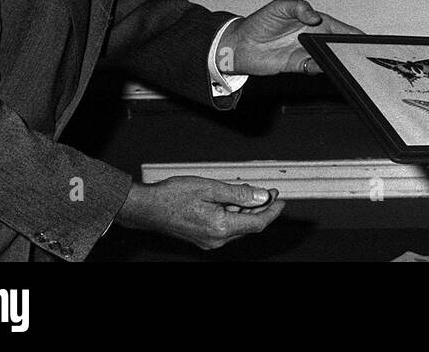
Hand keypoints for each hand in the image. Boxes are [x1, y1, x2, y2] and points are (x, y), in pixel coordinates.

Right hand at [115, 177, 284, 250]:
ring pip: (237, 226)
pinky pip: (226, 227)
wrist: (147, 208)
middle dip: (261, 208)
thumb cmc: (173, 196)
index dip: (272, 211)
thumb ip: (240, 193)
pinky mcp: (202, 238)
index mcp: (220, 227)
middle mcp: (216, 239)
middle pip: (249, 226)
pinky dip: (233, 214)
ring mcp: (209, 241)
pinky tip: (231, 200)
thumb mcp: (211, 188)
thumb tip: (262, 196)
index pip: (257, 223)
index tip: (281, 200)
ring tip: (247, 191)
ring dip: (246, 210)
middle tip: (268, 191)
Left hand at [219, 0, 361, 75]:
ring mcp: (306, 52)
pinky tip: (319, 64)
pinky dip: (318, 67)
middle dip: (350, 49)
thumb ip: (299, 7)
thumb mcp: (279, 6)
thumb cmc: (260, 21)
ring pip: (328, 58)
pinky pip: (313, 68)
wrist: (241, 43)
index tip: (366, 38)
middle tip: (359, 52)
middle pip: (338, 45)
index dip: (354, 33)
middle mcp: (314, 38)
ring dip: (336, 60)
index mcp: (315, 21)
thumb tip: (315, 17)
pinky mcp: (297, 65)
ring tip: (343, 60)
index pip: (340, 28)